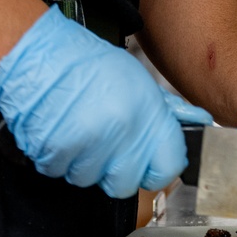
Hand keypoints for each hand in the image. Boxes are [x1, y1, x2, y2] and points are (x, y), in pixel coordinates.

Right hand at [0, 6, 207, 198]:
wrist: (39, 52)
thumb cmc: (86, 62)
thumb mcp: (136, 78)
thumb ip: (162, 110)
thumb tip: (196, 121)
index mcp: (145, 113)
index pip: (167, 168)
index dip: (157, 170)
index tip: (148, 163)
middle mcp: (119, 131)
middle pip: (125, 185)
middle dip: (115, 171)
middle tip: (105, 146)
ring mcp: (86, 143)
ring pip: (89, 180)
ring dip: (82, 163)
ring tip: (77, 130)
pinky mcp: (55, 150)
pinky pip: (60, 172)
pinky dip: (57, 158)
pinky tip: (59, 130)